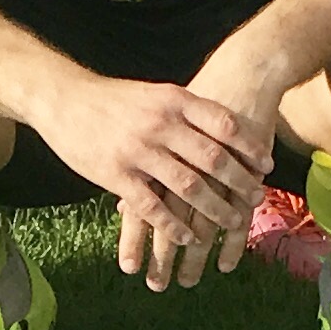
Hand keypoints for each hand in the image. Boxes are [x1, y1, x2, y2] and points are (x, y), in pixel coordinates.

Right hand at [28, 71, 266, 286]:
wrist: (64, 97)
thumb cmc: (114, 97)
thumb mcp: (155, 93)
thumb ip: (185, 109)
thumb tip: (223, 125)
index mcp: (174, 100)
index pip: (223, 124)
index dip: (249, 146)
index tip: (266, 164)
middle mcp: (161, 124)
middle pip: (212, 158)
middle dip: (239, 182)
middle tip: (258, 198)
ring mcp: (138, 151)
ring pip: (188, 186)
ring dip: (214, 208)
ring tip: (233, 222)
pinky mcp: (115, 175)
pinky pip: (152, 206)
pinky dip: (173, 225)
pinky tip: (188, 237)